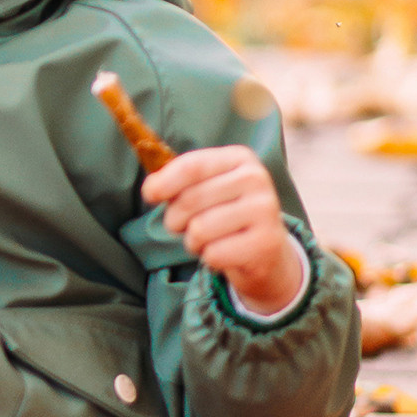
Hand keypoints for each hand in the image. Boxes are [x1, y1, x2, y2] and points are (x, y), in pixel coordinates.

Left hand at [143, 145, 300, 314]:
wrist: (267, 251)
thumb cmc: (227, 214)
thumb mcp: (207, 188)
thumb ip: (180, 181)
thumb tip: (150, 188)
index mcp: (239, 158)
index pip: (191, 166)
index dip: (163, 182)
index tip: (149, 195)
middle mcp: (256, 179)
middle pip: (190, 200)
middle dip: (175, 219)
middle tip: (185, 227)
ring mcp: (265, 210)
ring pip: (198, 229)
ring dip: (193, 242)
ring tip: (208, 240)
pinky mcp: (266, 243)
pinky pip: (213, 254)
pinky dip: (209, 258)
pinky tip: (225, 253)